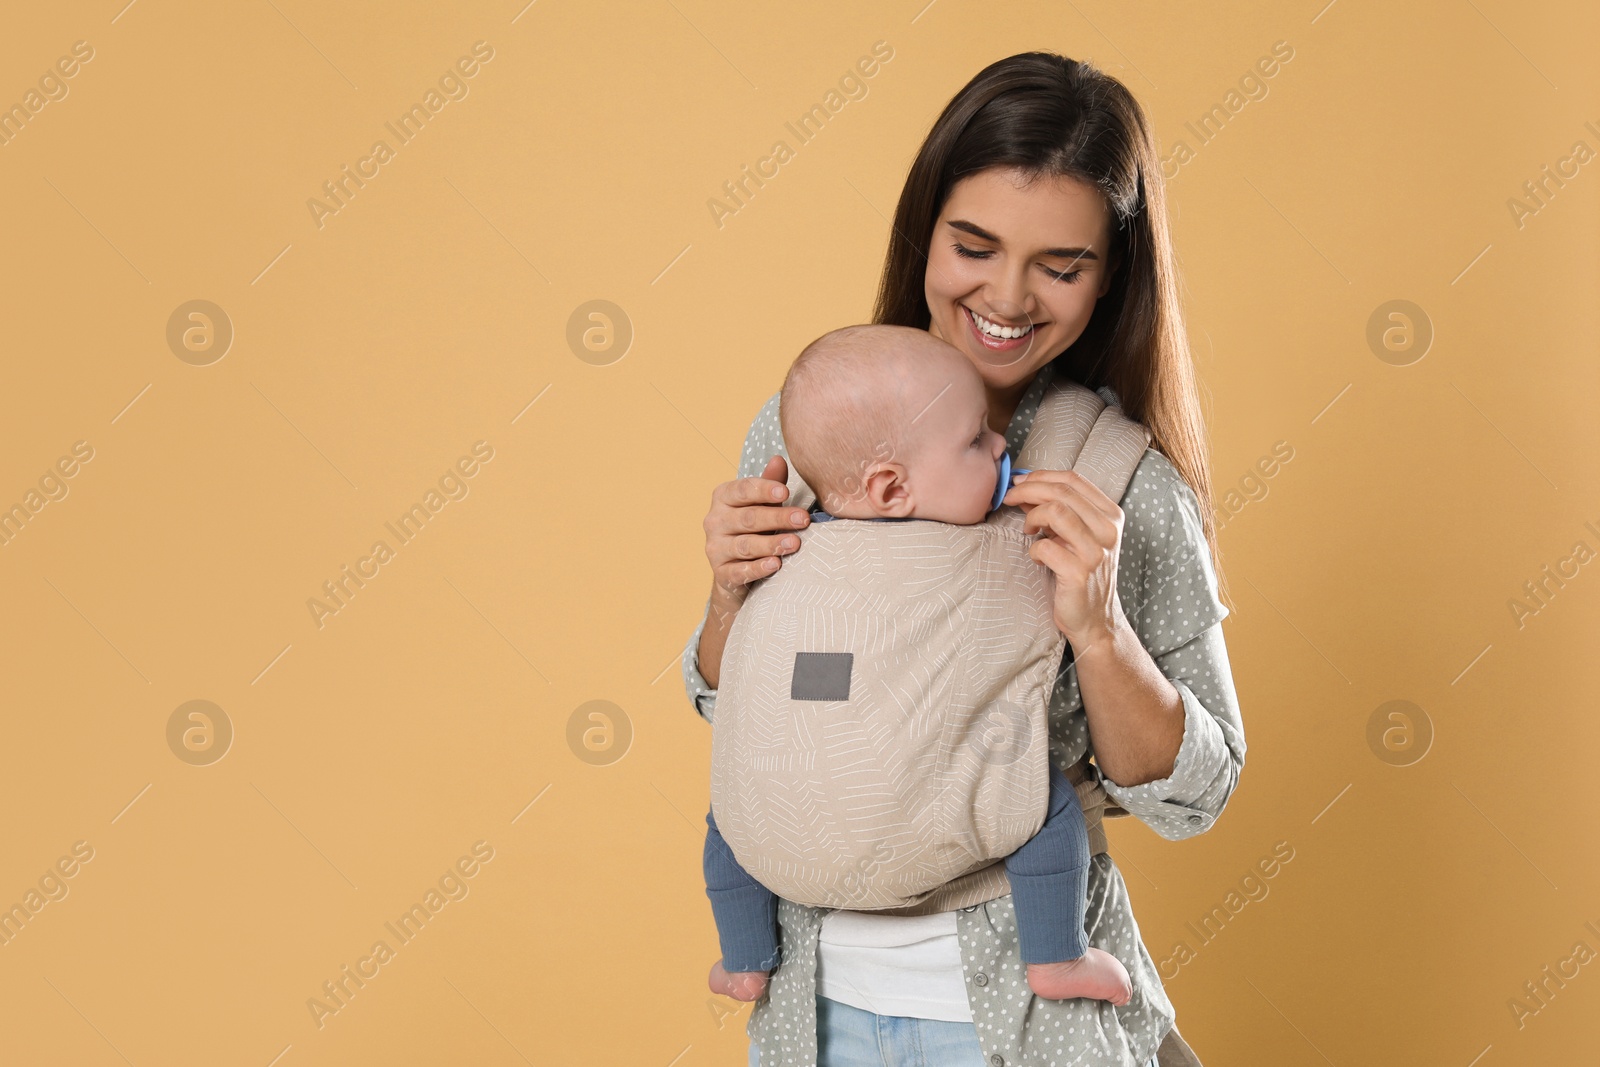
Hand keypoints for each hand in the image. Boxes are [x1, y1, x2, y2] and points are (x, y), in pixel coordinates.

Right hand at [703, 455, 809, 612]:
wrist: (735, 569)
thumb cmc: (753, 527)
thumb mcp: (761, 503)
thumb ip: (770, 483)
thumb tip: (779, 459)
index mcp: (723, 497)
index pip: (743, 490)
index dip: (764, 490)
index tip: (785, 492)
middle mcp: (714, 521)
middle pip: (748, 518)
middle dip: (778, 518)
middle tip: (804, 519)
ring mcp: (715, 548)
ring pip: (745, 545)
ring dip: (771, 544)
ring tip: (795, 543)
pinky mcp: (721, 574)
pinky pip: (739, 571)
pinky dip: (758, 568)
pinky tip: (775, 564)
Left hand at [1001, 469, 1125, 652]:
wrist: (1095, 618)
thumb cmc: (1081, 573)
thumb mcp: (1076, 536)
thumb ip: (1056, 510)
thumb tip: (1024, 487)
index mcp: (1111, 515)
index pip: (1074, 479)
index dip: (1041, 475)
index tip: (1020, 482)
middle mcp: (1108, 530)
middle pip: (1061, 491)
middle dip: (1028, 490)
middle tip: (1009, 498)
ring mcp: (1096, 552)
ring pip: (1055, 511)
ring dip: (1032, 517)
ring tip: (1028, 530)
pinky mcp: (1079, 573)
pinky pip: (1045, 547)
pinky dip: (1034, 550)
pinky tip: (1039, 558)